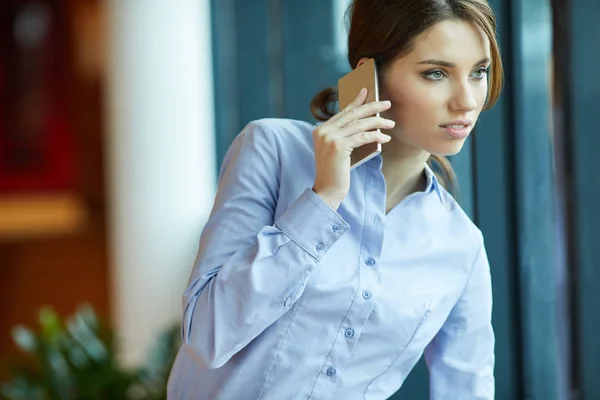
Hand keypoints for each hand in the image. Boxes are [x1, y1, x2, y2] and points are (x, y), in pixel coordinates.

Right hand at [312, 88, 393, 209]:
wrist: (327, 189)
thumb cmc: (335, 172)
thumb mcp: (337, 149)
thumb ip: (344, 135)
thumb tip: (365, 121)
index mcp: (320, 129)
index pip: (343, 112)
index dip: (356, 102)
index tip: (367, 92)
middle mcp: (323, 131)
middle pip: (352, 114)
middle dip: (372, 107)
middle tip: (386, 103)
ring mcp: (330, 138)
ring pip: (359, 124)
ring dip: (378, 122)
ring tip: (391, 123)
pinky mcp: (338, 146)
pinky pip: (362, 137)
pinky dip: (376, 136)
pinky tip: (385, 137)